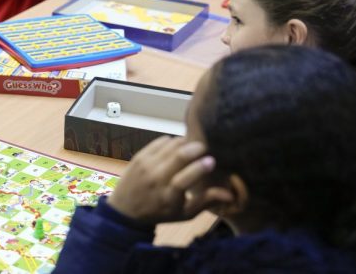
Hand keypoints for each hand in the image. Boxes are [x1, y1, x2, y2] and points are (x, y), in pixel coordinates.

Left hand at [107, 137, 230, 223]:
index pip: (184, 180)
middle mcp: (156, 179)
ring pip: (171, 145)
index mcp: (168, 197)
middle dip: (196, 148)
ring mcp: (146, 166)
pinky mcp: (139, 156)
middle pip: (178, 157)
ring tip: (192, 147)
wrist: (125, 209)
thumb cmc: (160, 212)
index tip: (212, 160)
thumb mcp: (184, 213)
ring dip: (185, 143)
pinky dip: (172, 141)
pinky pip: (160, 141)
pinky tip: (177, 147)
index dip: (200, 169)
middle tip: (205, 147)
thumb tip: (230, 194)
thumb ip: (206, 201)